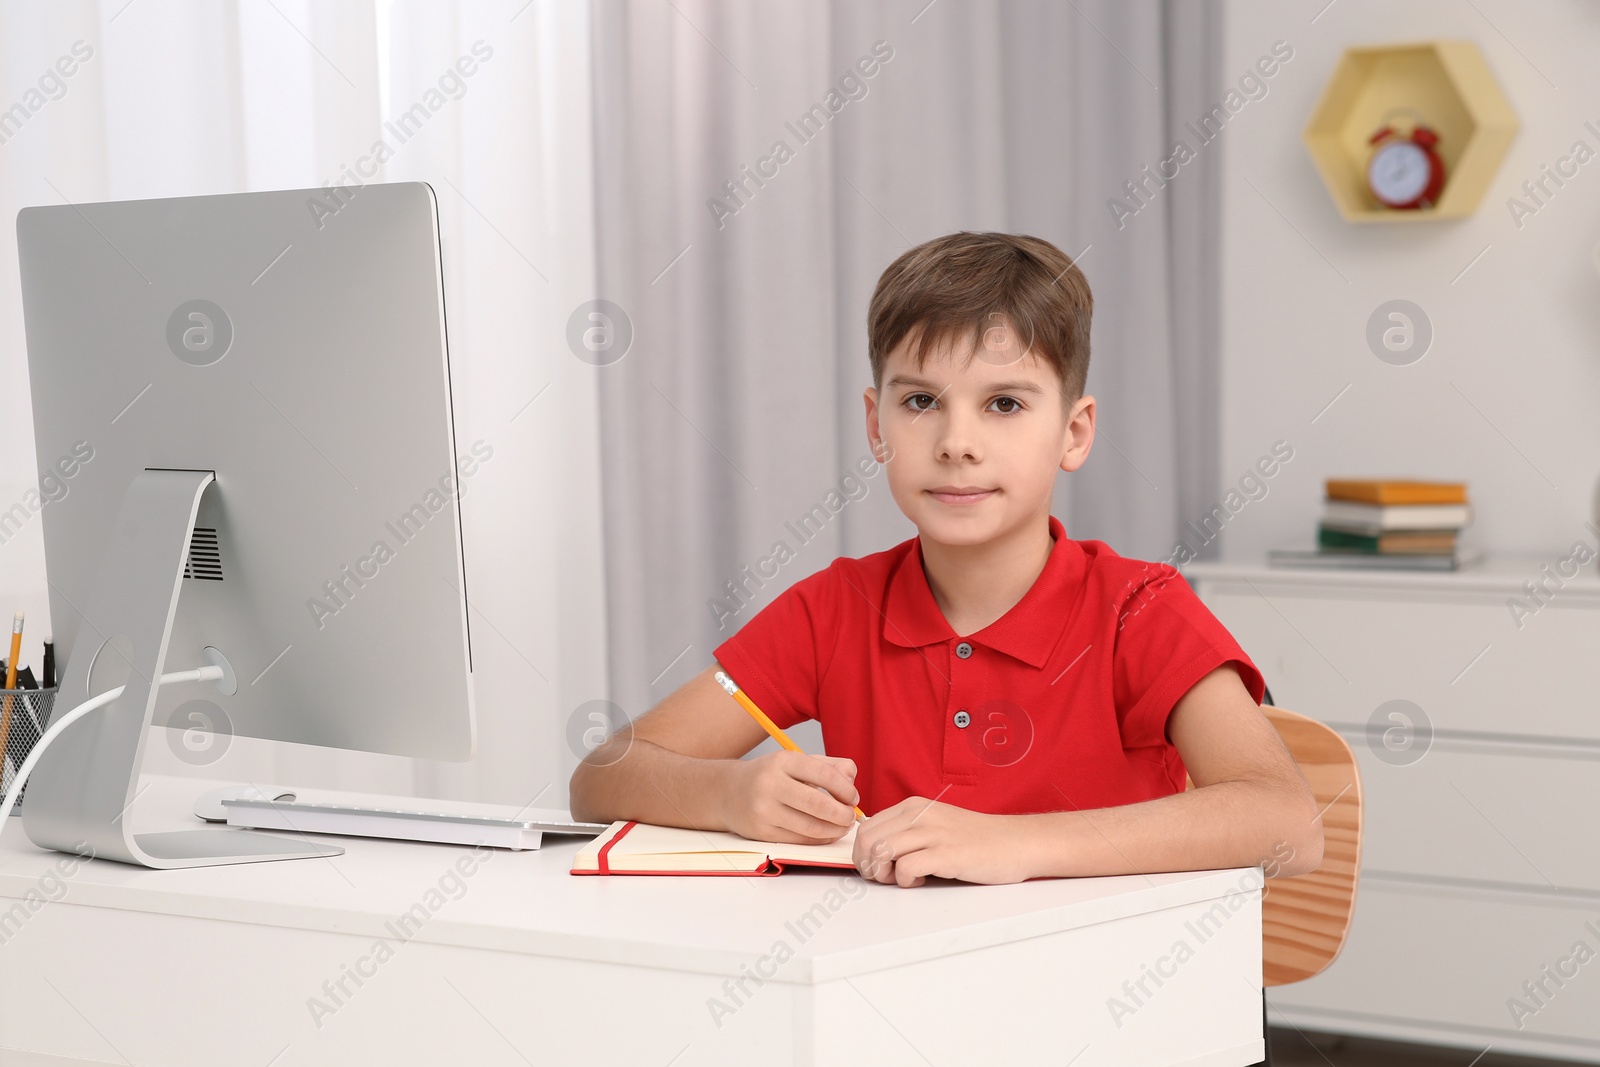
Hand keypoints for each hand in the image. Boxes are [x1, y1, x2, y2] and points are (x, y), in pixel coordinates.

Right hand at [720, 750, 858, 843]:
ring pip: (810, 826)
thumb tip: (851, 780)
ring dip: (834, 830)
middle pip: (818, 804)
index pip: (824, 774)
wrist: (729, 792)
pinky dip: (819, 839)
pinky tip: (827, 833)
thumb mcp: (796, 762)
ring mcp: (764, 810)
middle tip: (851, 816)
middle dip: (842, 814)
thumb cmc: (770, 776)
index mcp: (782, 761)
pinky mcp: (762, 832)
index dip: (845, 789)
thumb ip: (828, 766)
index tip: (853, 797)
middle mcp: (770, 784)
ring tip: (843, 826)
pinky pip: (799, 839)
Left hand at [854, 798, 1031, 886]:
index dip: (863, 853)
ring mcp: (934, 833)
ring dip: (885, 874)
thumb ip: (906, 833)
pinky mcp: (947, 854)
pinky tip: (923, 880)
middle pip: (867, 840)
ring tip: (905, 878)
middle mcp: (920, 815)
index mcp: (913, 806)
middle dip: (868, 866)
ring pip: (880, 852)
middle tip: (888, 877)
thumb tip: (873, 852)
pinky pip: (905, 868)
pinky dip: (906, 880)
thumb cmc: (976, 840)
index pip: (866, 828)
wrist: (1016, 843)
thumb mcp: (935, 825)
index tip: (878, 867)